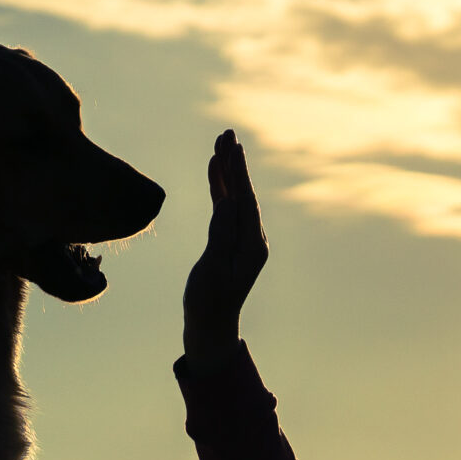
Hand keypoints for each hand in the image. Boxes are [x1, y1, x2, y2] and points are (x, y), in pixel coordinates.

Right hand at [181, 129, 266, 367]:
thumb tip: (228, 203)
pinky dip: (220, 187)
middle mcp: (252, 238)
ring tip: (220, 143)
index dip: (238, 172)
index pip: (245, 200)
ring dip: (227, 170)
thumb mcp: (213, 270)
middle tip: (227, 133)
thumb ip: (220, 236)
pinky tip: (214, 168)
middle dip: (235, 162)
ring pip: (235, 196)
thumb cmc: (208, 302)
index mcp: (251, 245)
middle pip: (244, 192)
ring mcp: (242, 238)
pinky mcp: (230, 240)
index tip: (231, 147)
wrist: (210, 326)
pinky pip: (226, 207)